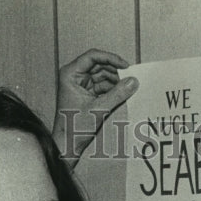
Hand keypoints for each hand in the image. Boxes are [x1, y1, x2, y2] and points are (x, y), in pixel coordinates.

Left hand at [52, 48, 138, 164]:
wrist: (67, 144)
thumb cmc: (74, 127)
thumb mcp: (99, 109)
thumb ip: (117, 94)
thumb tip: (133, 81)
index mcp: (71, 74)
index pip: (93, 56)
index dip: (111, 58)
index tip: (126, 66)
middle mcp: (74, 76)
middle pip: (99, 64)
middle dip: (114, 72)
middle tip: (129, 79)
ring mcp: (81, 84)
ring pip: (102, 75)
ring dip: (115, 81)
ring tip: (126, 89)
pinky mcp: (87, 93)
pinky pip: (102, 85)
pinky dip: (112, 89)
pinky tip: (121, 95)